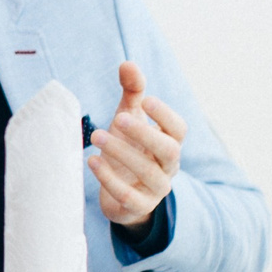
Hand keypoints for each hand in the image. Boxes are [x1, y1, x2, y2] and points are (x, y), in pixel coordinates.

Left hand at [88, 61, 185, 231]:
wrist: (122, 196)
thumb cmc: (129, 150)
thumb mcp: (129, 119)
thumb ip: (132, 93)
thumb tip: (128, 63)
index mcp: (169, 143)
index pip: (178, 129)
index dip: (165, 116)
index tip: (146, 100)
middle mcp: (167, 167)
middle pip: (168, 150)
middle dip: (145, 134)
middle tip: (119, 118)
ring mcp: (155, 189)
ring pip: (148, 173)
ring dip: (121, 153)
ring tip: (95, 136)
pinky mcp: (138, 207)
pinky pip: (128, 196)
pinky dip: (110, 179)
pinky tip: (92, 161)